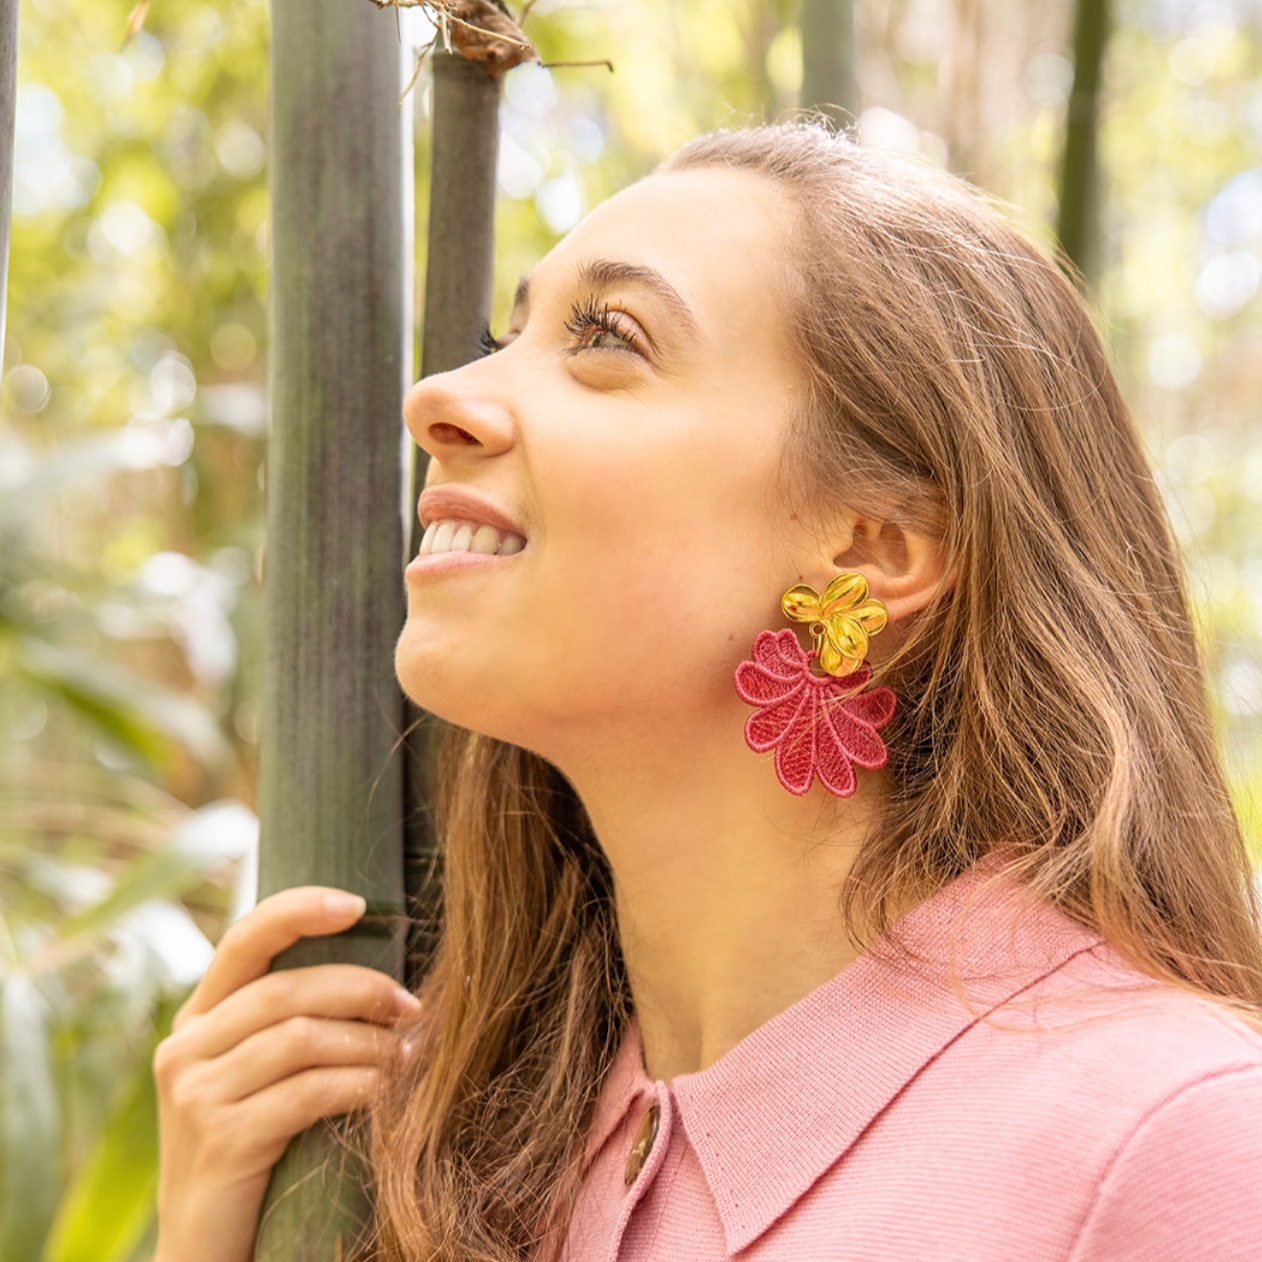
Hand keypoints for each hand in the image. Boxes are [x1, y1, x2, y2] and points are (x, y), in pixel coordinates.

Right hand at [151, 887, 419, 1261]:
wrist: (210, 1251)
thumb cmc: (257, 1150)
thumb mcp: (261, 1077)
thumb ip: (291, 1023)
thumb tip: (384, 977)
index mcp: (197, 1020)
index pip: (243, 939)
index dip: (298, 911)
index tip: (357, 903)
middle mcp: (186, 1048)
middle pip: (286, 989)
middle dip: (362, 989)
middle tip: (413, 1006)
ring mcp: (195, 1094)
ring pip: (302, 1037)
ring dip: (370, 1041)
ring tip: (411, 1053)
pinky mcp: (220, 1139)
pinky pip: (307, 1091)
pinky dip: (359, 1083)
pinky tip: (389, 1090)